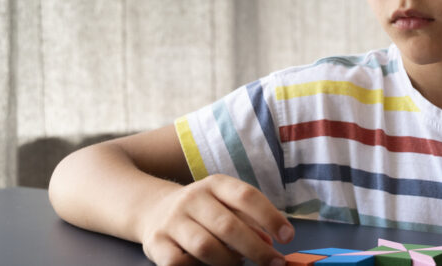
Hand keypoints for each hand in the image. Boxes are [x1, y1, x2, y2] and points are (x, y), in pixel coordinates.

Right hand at [139, 174, 292, 265]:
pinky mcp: (156, 242)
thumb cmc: (203, 211)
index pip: (247, 196)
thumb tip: (270, 242)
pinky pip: (179, 262)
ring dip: (229, 261)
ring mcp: (172, 220)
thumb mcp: (227, 206)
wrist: (153, 208)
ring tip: (239, 264)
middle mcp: (193, 198)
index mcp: (216, 184)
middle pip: (228, 225)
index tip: (288, 237)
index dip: (271, 217)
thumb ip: (250, 221)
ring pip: (205, 246)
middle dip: (257, 249)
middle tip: (274, 262)